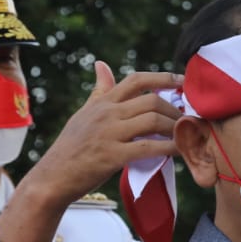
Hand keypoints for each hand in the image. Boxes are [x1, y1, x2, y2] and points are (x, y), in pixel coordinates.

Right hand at [19, 64, 182, 207]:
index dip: (163, 78)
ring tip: (185, 135)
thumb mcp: (84, 113)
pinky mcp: (112, 156)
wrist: (53, 177)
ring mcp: (109, 133)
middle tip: (187, 119)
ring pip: (153, 120)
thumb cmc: (71, 147)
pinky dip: (169, 148)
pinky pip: (148, 147)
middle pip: (151, 100)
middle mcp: (107, 113)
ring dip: (175, 127)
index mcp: (103, 102)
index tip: (183, 82)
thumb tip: (102, 64)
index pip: (136, 80)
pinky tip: (180, 151)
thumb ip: (100, 91)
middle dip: (175, 109)